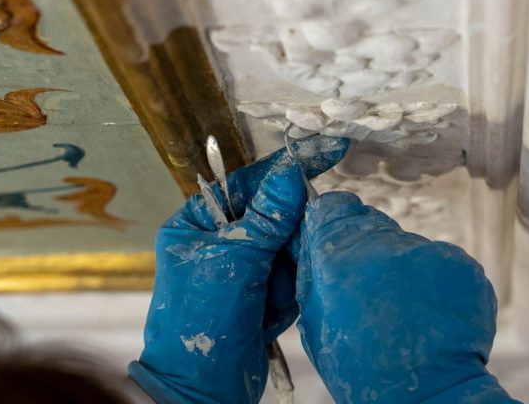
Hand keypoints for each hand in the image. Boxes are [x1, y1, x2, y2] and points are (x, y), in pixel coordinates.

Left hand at [129, 135, 348, 403]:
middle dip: (286, 242)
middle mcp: (221, 241)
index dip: (288, 167)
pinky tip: (268, 315)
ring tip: (266, 301)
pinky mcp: (261, 295)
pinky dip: (287, 297)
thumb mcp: (235, 260)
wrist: (202, 390)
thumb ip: (267, 216)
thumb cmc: (202, 319)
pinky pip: (292, 278)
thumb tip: (291, 170)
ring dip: (284, 277)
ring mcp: (243, 270)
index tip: (329, 149)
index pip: (250, 183)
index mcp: (198, 224)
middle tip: (280, 264)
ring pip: (290, 249)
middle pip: (277, 217)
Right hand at [295, 192, 520, 403]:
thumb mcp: (316, 323)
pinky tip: (429, 311)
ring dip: (401, 266)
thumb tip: (312, 238)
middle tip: (371, 289)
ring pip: (406, 243)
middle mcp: (385, 246)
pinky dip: (433, 279)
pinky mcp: (460, 264)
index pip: (334, 207)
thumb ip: (313, 273)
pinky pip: (439, 259)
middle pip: (370, 225)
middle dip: (367, 249)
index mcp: (340, 259)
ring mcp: (427, 253)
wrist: (427, 394)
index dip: (332, 220)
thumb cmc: (364, 368)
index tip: (335, 233)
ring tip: (404, 307)